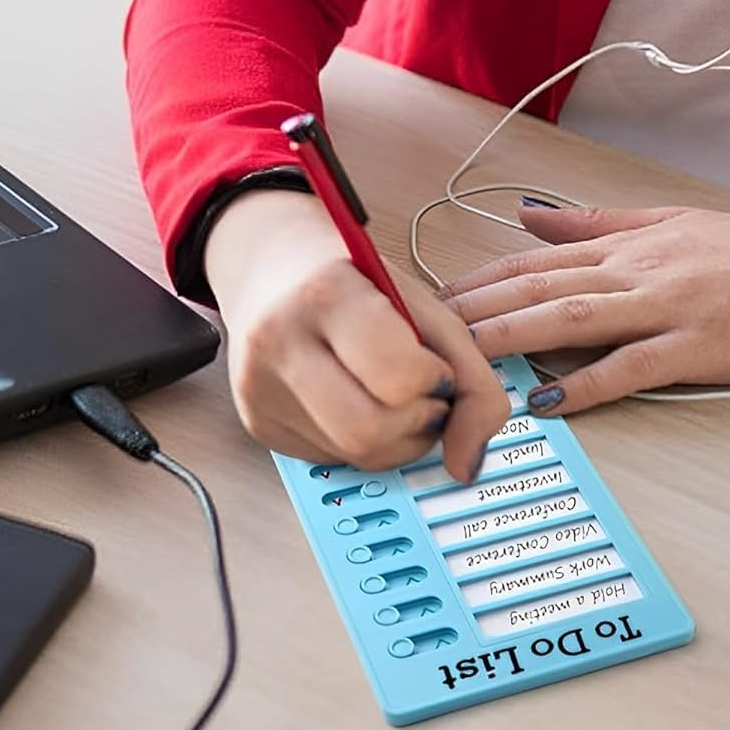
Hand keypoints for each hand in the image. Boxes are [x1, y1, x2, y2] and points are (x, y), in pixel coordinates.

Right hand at [204, 188, 508, 479]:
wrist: (272, 266)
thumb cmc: (352, 278)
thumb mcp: (424, 303)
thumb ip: (472, 377)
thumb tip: (470, 462)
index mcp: (326, 294)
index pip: (396, 374)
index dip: (432, 380)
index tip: (435, 366)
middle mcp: (280, 341)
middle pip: (368, 431)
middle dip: (417, 422)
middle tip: (421, 391)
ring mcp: (259, 387)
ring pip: (353, 456)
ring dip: (396, 438)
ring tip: (394, 396)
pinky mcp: (257, 423)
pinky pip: (332, 459)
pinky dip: (362, 441)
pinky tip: (357, 400)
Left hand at [442, 203, 729, 414]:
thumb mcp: (671, 223)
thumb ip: (597, 222)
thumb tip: (531, 215)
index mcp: (631, 244)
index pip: (536, 260)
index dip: (479, 279)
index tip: (432, 296)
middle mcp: (639, 270)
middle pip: (541, 288)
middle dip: (476, 310)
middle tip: (422, 330)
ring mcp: (668, 308)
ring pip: (573, 320)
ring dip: (512, 339)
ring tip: (462, 359)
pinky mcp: (699, 346)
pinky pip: (634, 367)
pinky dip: (589, 383)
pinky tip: (550, 399)